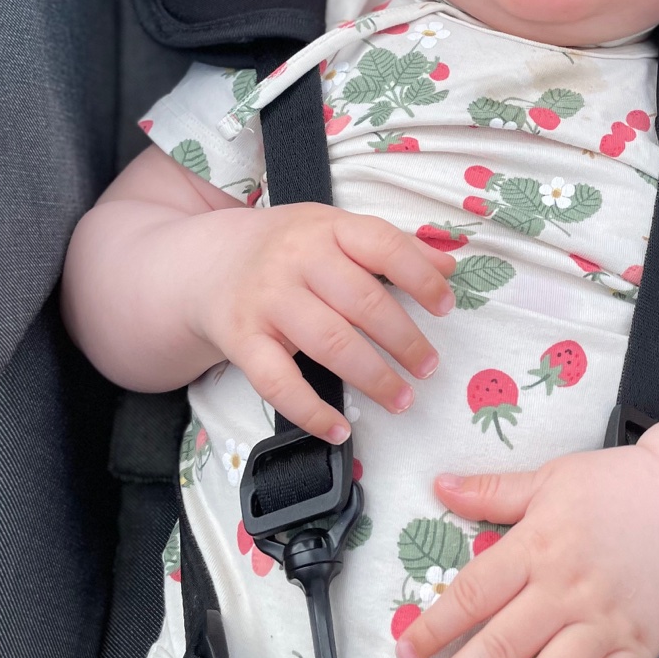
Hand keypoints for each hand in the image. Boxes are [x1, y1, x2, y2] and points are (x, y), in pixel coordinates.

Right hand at [187, 203, 454, 439]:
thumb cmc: (289, 250)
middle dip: (404, 340)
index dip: (421, 277)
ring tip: (402, 398)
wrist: (209, 262)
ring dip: (373, 377)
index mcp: (327, 228)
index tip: (446, 307)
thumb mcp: (336, 230)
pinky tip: (340, 428)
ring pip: (329, 343)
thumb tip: (449, 266)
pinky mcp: (241, 340)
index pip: (383, 245)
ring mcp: (267, 301)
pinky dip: (311, 411)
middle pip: (362, 302)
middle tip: (428, 367)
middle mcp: (296, 261)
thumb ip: (392, 247)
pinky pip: (278, 382)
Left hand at [395, 444, 658, 657]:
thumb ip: (493, 490)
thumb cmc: (619, 489)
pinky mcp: (636, 649)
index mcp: (538, 547)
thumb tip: (441, 485)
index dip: (436, 627)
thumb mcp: (550, 478)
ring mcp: (603, 625)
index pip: (475, 593)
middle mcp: (567, 591)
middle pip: (503, 645)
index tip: (405, 653)